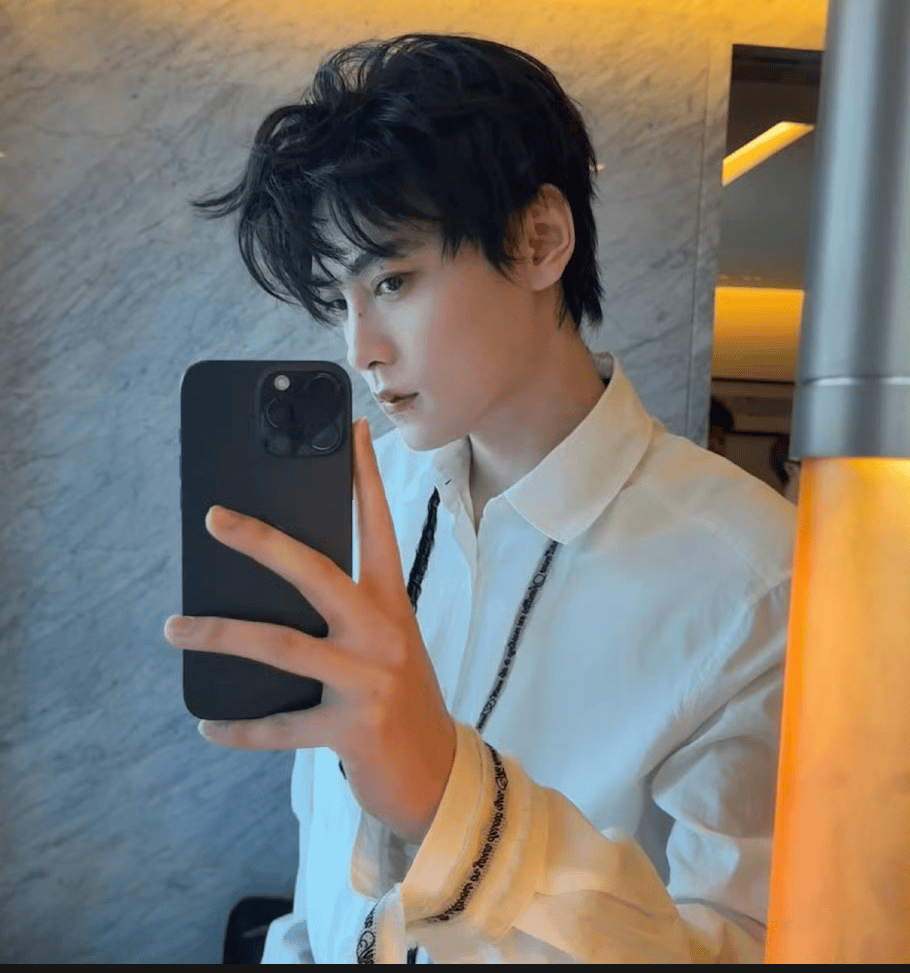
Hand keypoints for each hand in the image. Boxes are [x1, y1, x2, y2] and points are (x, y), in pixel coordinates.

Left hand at [164, 418, 455, 844]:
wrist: (438, 773)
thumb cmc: (401, 697)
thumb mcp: (386, 644)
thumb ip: (346, 614)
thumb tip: (270, 586)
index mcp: (392, 603)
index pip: (378, 528)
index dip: (365, 478)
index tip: (350, 431)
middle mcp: (382, 632)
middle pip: (317, 571)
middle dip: (262, 542)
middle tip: (214, 518)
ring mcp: (368, 679)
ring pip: (282, 645)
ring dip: (220, 634)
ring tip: (175, 627)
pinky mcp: (351, 728)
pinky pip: (281, 726)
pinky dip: (241, 727)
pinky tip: (209, 723)